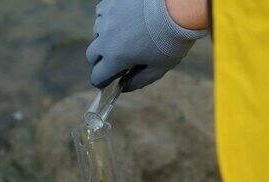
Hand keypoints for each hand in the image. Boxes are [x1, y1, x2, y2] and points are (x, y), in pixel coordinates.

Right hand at [87, 0, 206, 91]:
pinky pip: (102, 15)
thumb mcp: (159, 68)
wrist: (177, 6)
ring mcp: (106, 18)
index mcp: (115, 58)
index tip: (108, 81)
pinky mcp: (110, 2)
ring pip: (96, 34)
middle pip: (91, 56)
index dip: (102, 81)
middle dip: (101, 62)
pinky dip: (109, 20)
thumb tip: (123, 87)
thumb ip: (139, 81)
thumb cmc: (171, 39)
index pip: (97, 76)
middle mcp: (105, 38)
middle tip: (116, 60)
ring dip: (105, 39)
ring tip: (125, 36)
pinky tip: (125, 20)